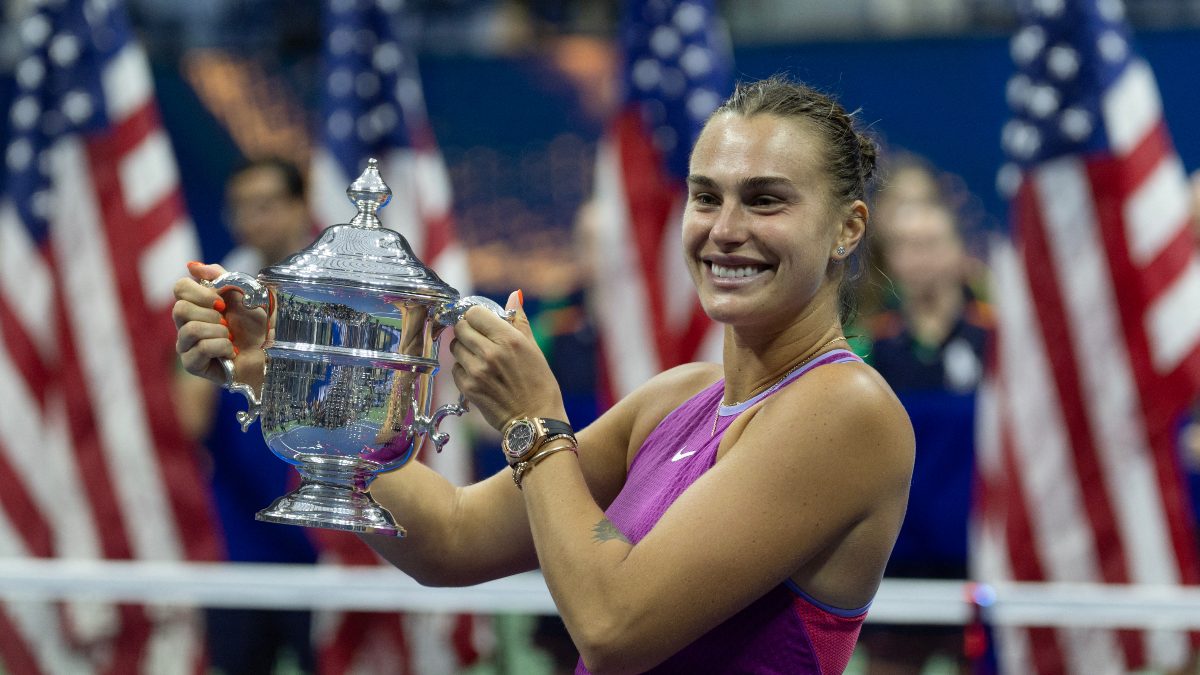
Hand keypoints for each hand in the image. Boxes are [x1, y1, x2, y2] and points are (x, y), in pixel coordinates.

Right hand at [172, 262, 267, 385]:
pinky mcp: (193, 364)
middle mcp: (186, 323)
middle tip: (227, 323)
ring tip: (231, 338)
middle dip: (211, 314)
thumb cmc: (258, 326)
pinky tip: (232, 352)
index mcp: (196, 304)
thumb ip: (220, 276)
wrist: (271, 353)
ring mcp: (187, 345)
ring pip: (190, 329)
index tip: (221, 302)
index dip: (200, 292)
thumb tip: (192, 266)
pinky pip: (201, 348)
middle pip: (179, 309)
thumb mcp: (244, 293)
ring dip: (219, 332)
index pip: (179, 288)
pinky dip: (222, 347)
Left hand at [449, 291, 567, 430]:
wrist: (535, 420)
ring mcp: (477, 371)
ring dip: (464, 349)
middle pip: (460, 327)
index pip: (474, 313)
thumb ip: (519, 320)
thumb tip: (515, 295)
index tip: (481, 321)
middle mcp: (490, 353)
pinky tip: (479, 374)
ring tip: (480, 358)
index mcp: (509, 339)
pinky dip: (463, 368)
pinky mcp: (468, 388)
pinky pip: (455, 368)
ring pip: (454, 347)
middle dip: (467, 330)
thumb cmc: (540, 384)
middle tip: (478, 338)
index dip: (476, 315)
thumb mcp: (534, 348)